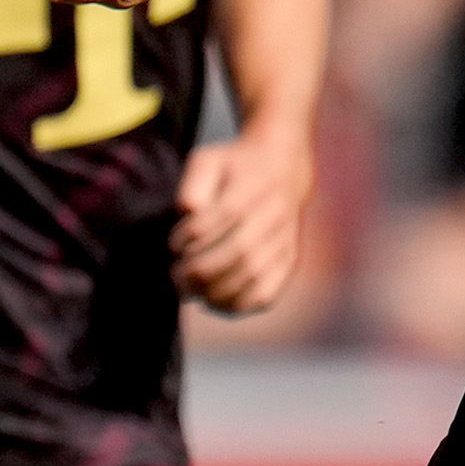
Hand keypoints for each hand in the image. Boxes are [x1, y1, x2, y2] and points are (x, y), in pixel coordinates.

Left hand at [175, 129, 311, 315]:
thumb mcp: (208, 160)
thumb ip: (192, 186)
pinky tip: (216, 304)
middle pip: (235, 253)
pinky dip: (239, 305)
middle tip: (177, 278)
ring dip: (216, 292)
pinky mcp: (289, 261)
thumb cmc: (235, 167)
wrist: (284, 168)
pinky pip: (267, 293)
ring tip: (193, 293)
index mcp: (248, 189)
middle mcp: (271, 217)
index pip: (211, 223)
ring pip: (252, 277)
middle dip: (199, 272)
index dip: (186, 240)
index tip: (175, 244)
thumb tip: (188, 216)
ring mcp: (284, 242)